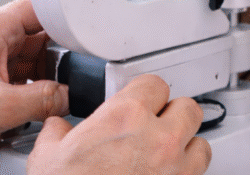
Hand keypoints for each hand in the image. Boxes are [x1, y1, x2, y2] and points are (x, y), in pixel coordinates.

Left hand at [0, 0, 68, 142]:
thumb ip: (43, 100)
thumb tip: (70, 98)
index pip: (40, 7)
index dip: (66, 18)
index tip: (86, 32)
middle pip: (39, 34)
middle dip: (59, 55)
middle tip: (76, 74)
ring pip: (31, 57)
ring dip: (45, 75)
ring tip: (55, 93)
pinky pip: (19, 73)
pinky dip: (31, 86)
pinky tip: (36, 102)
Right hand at [27, 74, 211, 174]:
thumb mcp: (48, 155)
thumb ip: (58, 132)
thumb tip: (58, 129)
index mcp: (126, 117)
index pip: (155, 84)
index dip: (146, 92)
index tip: (140, 100)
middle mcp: (158, 140)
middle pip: (189, 108)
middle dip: (173, 115)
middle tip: (157, 124)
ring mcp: (174, 170)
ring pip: (202, 145)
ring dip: (187, 147)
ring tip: (169, 154)